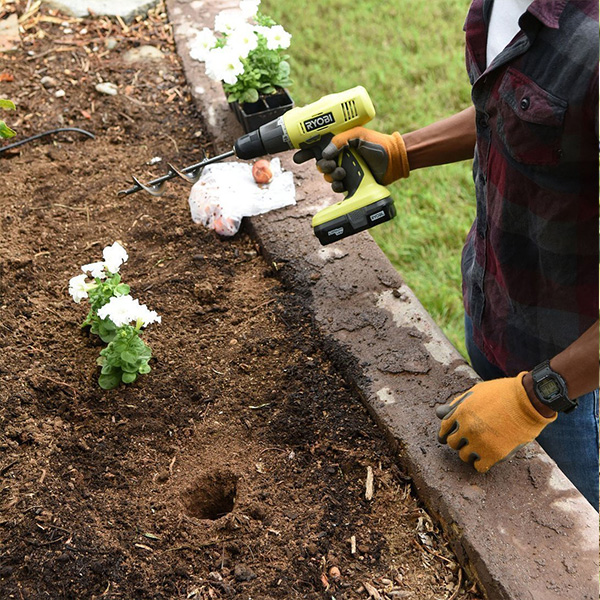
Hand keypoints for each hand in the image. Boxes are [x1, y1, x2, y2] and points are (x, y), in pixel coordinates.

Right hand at [293, 127, 409, 192]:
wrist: (394, 160)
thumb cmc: (378, 144)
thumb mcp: (358, 135)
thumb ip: (341, 140)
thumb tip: (325, 153)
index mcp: (339, 143)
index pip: (317, 147)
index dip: (305, 152)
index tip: (297, 157)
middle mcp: (340, 156)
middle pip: (320, 164)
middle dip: (321, 166)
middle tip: (329, 165)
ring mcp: (345, 170)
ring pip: (327, 176)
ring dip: (331, 176)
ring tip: (342, 173)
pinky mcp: (351, 183)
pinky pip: (336, 187)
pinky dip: (336, 186)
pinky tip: (342, 182)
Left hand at [436, 373, 556, 472]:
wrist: (529, 400)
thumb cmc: (503, 393)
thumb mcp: (476, 392)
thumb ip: (456, 404)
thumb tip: (438, 413)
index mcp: (460, 412)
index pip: (444, 428)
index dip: (445, 433)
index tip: (449, 437)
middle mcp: (467, 428)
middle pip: (452, 444)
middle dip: (459, 442)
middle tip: (469, 440)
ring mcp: (479, 442)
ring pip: (464, 456)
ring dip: (470, 453)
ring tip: (480, 447)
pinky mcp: (495, 454)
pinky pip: (479, 467)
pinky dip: (481, 464)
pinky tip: (487, 457)